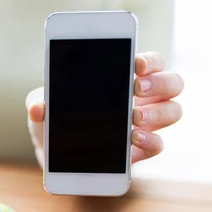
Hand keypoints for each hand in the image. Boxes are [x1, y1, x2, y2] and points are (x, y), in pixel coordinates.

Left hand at [26, 51, 183, 167]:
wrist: (51, 150)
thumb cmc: (54, 117)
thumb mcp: (43, 104)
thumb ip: (39, 100)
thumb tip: (38, 108)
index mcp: (124, 78)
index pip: (151, 62)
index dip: (151, 60)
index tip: (136, 64)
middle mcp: (142, 98)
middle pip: (173, 83)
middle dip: (160, 83)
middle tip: (135, 88)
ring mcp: (145, 124)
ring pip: (173, 111)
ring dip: (158, 113)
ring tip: (134, 117)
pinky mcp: (139, 150)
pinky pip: (158, 144)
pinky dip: (151, 141)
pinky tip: (134, 139)